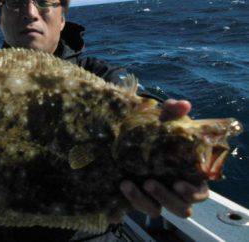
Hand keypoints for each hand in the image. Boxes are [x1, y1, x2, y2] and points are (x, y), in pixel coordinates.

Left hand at [120, 99, 208, 217]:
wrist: (130, 133)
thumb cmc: (156, 130)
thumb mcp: (163, 119)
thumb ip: (173, 112)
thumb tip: (183, 104)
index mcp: (188, 176)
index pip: (200, 193)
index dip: (192, 193)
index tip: (178, 183)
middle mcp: (173, 191)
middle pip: (179, 208)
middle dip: (165, 197)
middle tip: (149, 182)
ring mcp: (154, 197)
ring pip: (155, 210)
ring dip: (141, 201)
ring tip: (126, 183)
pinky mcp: (135, 198)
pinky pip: (131, 210)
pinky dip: (123, 209)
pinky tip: (116, 199)